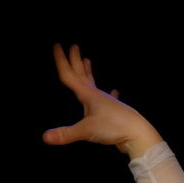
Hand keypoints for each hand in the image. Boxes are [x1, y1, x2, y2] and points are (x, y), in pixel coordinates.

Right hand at [43, 44, 161, 158]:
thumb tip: (45, 137)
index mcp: (88, 95)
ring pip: (94, 85)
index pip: (69, 75)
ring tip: (88, 61)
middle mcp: (97, 96)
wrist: (138, 134)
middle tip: (74, 46)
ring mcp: (107, 103)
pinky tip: (114, 92)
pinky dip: (110, 95)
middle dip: (76, 61)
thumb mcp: (87, 131)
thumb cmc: (113, 128)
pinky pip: (109, 100)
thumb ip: (66, 134)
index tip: (56, 45)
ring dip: (89, 73)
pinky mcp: (115, 113)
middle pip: (83, 75)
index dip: (61, 61)